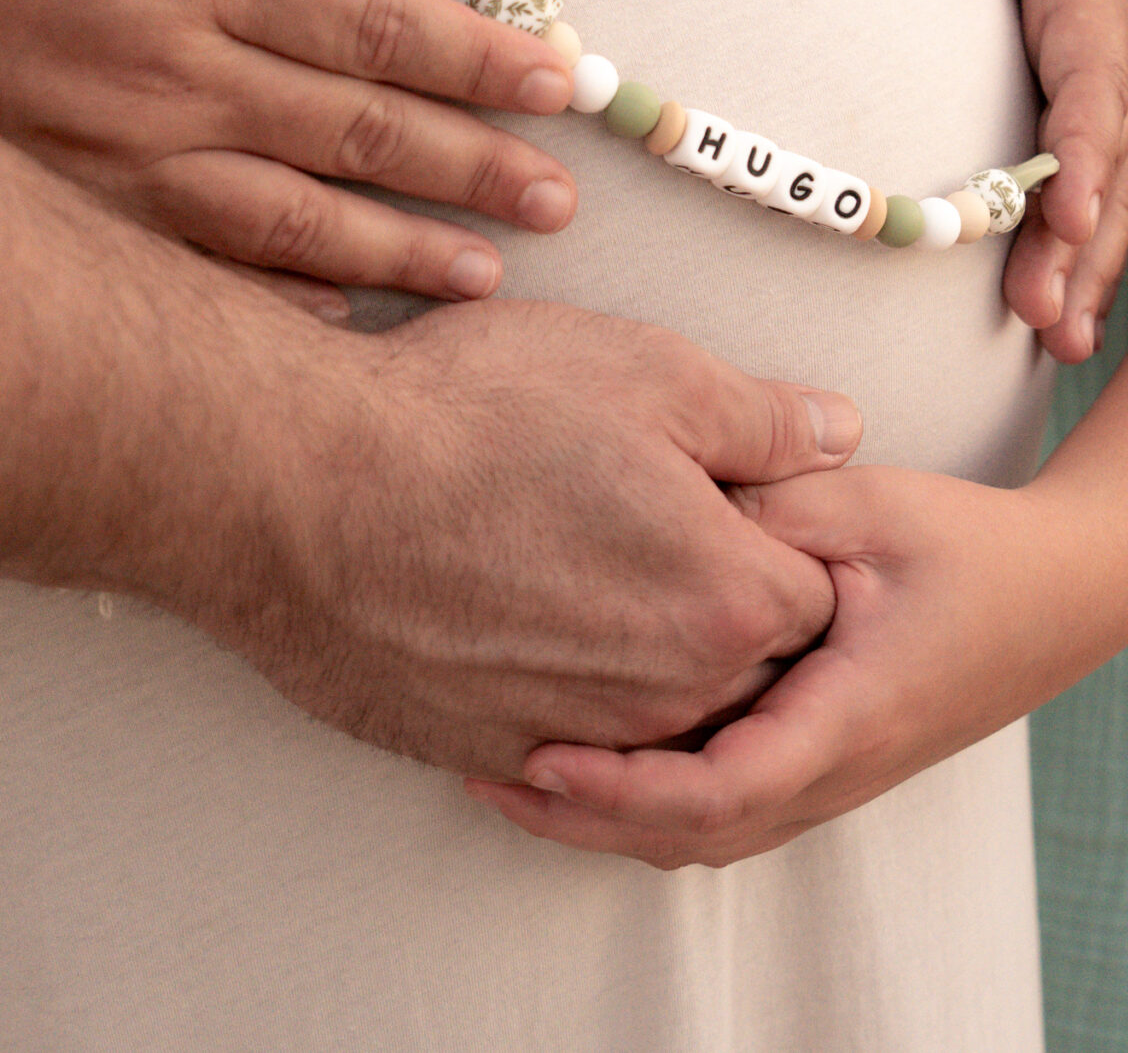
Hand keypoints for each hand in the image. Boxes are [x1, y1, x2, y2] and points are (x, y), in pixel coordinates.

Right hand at [0, 0, 578, 299]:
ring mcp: (114, 164)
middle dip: (475, 169)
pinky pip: (196, 281)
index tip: (558, 83)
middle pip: (360, 132)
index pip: (371, 16)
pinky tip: (342, 329)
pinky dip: (277, 309)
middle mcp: (166, 73)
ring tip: (490, 278)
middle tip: (562, 197)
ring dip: (403, 256)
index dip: (478, 57)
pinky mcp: (62, 222)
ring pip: (295, 227)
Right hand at [172, 299, 862, 780]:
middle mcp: (663, 695)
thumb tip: (837, 433)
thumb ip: (765, 418)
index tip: (731, 495)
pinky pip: (563, 741)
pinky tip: (517, 615)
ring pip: (654, 710)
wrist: (291, 486)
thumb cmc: (464, 416)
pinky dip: (559, 692)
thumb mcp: (646, 372)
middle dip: (723, 601)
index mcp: (727, 601)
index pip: (816, 591)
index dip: (780, 534)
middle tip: (650, 524)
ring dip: (640, 652)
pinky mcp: (485, 755)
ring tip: (577, 564)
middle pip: (745, 666)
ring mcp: (573, 738)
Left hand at [465, 466, 1107, 865]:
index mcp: (847, 713)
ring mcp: (840, 777)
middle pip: (694, 835)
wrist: (1070, 591)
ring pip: (710, 835)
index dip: (617, 787)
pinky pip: (732, 811)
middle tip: (487, 777)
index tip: (537, 754)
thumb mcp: (869, 506)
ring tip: (518, 776)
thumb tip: (665, 505)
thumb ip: (769, 511)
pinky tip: (599, 759)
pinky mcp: (835, 764)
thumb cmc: (974, 544)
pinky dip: (655, 803)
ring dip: (614, 819)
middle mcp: (840, 768)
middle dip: (586, 820)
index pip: (716, 790)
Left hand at [930, 0, 1127, 360]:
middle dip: (1082, 241)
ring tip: (1060, 344)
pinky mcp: (1100, 111)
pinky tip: (1067, 333)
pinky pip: (1101, 193)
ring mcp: (1116, 87)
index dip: (1085, 148)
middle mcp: (1120, 48)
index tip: (1063, 210)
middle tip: (1047, 316)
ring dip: (1087, 268)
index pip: (1095, 77)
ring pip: (1112, 191)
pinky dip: (1088, 260)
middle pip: (1109, 160)